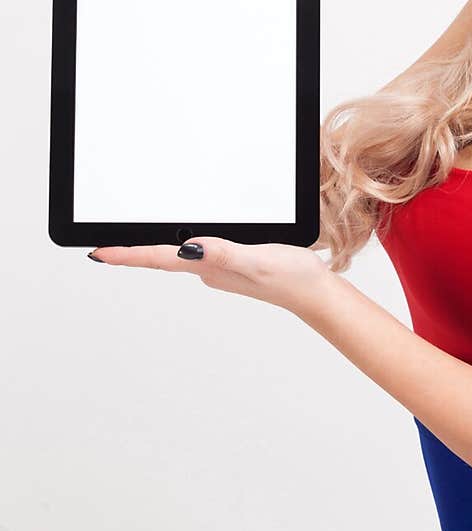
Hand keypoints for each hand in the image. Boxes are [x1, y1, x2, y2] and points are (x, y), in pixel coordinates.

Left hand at [87, 237, 327, 317]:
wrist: (315, 293)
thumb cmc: (291, 278)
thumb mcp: (258, 261)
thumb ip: (225, 253)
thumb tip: (191, 248)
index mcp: (209, 268)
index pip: (159, 257)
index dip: (127, 254)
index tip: (98, 252)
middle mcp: (209, 270)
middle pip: (161, 257)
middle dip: (132, 250)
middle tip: (104, 245)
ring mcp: (220, 268)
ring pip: (179, 255)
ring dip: (155, 248)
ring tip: (131, 239)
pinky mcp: (234, 263)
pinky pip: (199, 252)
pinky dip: (183, 244)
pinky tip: (185, 237)